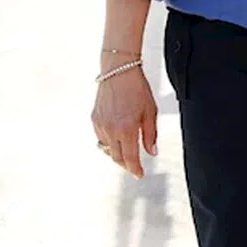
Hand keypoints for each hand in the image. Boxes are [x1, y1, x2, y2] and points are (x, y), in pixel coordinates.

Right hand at [91, 59, 157, 178]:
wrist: (118, 71)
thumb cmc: (137, 89)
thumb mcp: (150, 111)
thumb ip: (150, 134)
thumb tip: (151, 152)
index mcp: (126, 129)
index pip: (130, 158)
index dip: (135, 169)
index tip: (140, 174)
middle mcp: (111, 130)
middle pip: (117, 157)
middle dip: (126, 165)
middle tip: (134, 167)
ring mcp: (100, 125)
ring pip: (107, 149)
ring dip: (117, 153)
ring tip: (127, 153)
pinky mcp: (94, 119)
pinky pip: (101, 138)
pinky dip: (109, 142)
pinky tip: (117, 137)